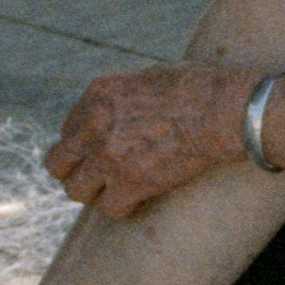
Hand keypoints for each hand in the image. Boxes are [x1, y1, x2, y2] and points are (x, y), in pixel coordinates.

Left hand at [47, 62, 254, 218]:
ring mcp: (110, 155)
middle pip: (58, 162)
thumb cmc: (202, 88)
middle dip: (75, 171)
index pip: (68, 129)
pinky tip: (134, 202)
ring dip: (94, 193)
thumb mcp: (150, 76)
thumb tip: (129, 108)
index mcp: (98, 94)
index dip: (85, 144)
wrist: (225, 110)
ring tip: (114, 192)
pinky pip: (108, 207)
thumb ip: (126, 95)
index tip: (102, 151)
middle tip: (96, 176)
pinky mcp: (132, 181)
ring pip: (76, 190)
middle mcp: (95, 124)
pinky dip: (120, 208)